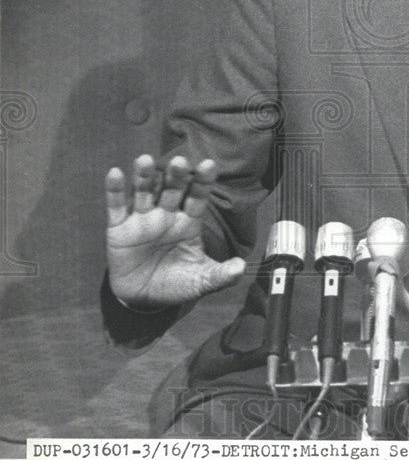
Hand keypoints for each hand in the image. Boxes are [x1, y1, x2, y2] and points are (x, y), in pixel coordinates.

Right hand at [105, 155, 245, 307]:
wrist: (143, 299)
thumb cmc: (177, 284)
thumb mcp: (201, 282)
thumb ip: (221, 275)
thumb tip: (241, 268)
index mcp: (188, 222)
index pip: (198, 197)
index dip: (203, 182)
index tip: (210, 165)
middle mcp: (166, 214)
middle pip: (172, 189)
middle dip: (176, 175)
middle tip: (180, 160)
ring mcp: (142, 219)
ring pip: (144, 192)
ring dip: (145, 176)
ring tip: (145, 160)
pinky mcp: (119, 228)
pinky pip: (117, 206)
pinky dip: (115, 190)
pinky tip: (115, 173)